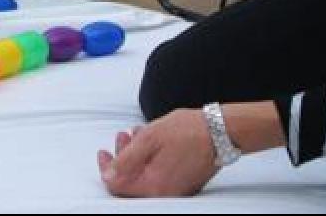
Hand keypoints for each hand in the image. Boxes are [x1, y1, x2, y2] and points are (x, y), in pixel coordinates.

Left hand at [97, 109, 219, 197]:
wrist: (222, 131)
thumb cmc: (188, 131)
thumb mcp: (148, 139)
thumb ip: (125, 160)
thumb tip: (107, 175)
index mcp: (154, 186)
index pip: (119, 186)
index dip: (107, 168)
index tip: (103, 152)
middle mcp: (166, 194)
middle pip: (132, 181)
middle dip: (122, 156)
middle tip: (122, 136)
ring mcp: (177, 189)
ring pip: (146, 175)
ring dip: (136, 154)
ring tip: (137, 133)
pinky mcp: (185, 182)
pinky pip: (159, 174)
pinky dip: (151, 158)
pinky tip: (152, 140)